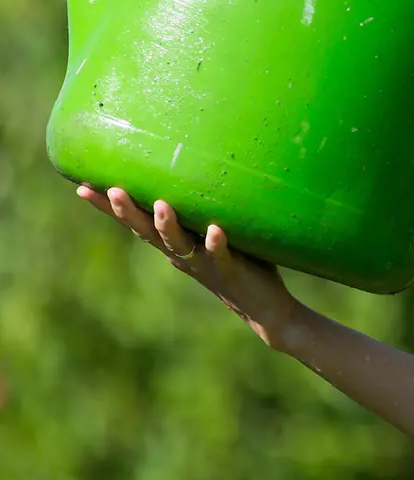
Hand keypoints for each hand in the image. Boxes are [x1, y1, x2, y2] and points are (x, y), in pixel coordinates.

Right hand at [77, 185, 304, 350]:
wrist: (264, 307)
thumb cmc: (241, 264)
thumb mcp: (214, 234)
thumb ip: (202, 212)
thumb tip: (196, 172)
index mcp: (175, 245)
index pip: (136, 223)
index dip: (108, 208)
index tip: (82, 187)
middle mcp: (183, 254)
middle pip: (147, 232)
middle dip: (128, 212)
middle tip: (111, 190)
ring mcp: (204, 264)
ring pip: (179, 243)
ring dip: (168, 225)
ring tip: (162, 205)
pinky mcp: (230, 271)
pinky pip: (221, 255)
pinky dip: (216, 243)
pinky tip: (216, 230)